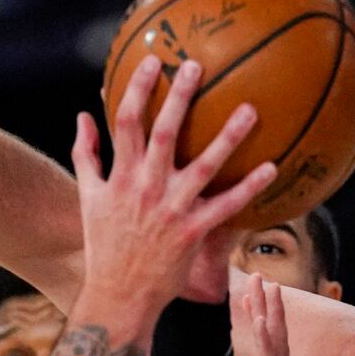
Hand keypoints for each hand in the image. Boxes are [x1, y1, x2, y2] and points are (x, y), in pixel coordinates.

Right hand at [71, 56, 275, 322]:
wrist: (118, 294)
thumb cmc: (104, 244)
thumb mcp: (88, 196)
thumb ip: (85, 154)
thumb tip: (83, 115)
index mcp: (120, 176)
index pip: (126, 122)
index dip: (138, 89)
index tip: (154, 62)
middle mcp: (146, 188)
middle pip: (165, 133)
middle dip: (180, 97)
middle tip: (197, 66)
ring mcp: (171, 209)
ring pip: (204, 165)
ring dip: (228, 136)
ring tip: (250, 109)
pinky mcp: (193, 231)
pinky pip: (227, 205)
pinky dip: (249, 187)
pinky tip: (271, 167)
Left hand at [238, 272, 290, 355]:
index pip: (263, 351)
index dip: (258, 322)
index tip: (249, 297)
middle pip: (273, 341)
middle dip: (266, 308)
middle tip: (261, 277)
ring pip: (277, 346)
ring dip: (271, 314)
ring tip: (266, 284)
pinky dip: (271, 338)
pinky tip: (267, 317)